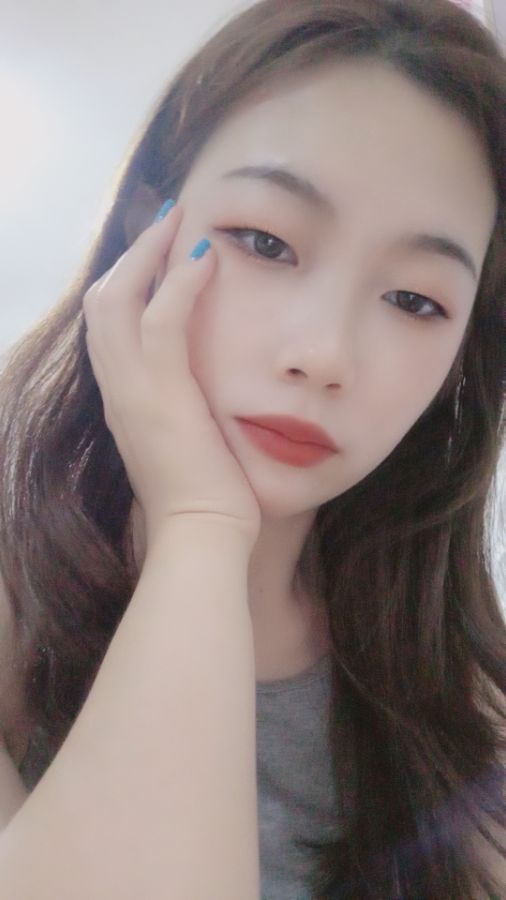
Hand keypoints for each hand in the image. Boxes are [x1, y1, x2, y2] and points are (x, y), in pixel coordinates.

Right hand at [83, 203, 261, 548]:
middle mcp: (118, 391)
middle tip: (165, 224)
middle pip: (101, 303)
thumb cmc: (204, 501)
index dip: (127, 286)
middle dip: (132, 257)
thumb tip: (204, 394)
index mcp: (124, 401)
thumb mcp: (185, 446)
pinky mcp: (163, 395)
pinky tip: (205, 256)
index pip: (109, 329)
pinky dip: (179, 282)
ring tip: (180, 223)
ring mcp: (134, 391)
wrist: (200, 537)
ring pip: (118, 300)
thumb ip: (183, 412)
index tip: (156, 257)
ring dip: (149, 255)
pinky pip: (162, 321)